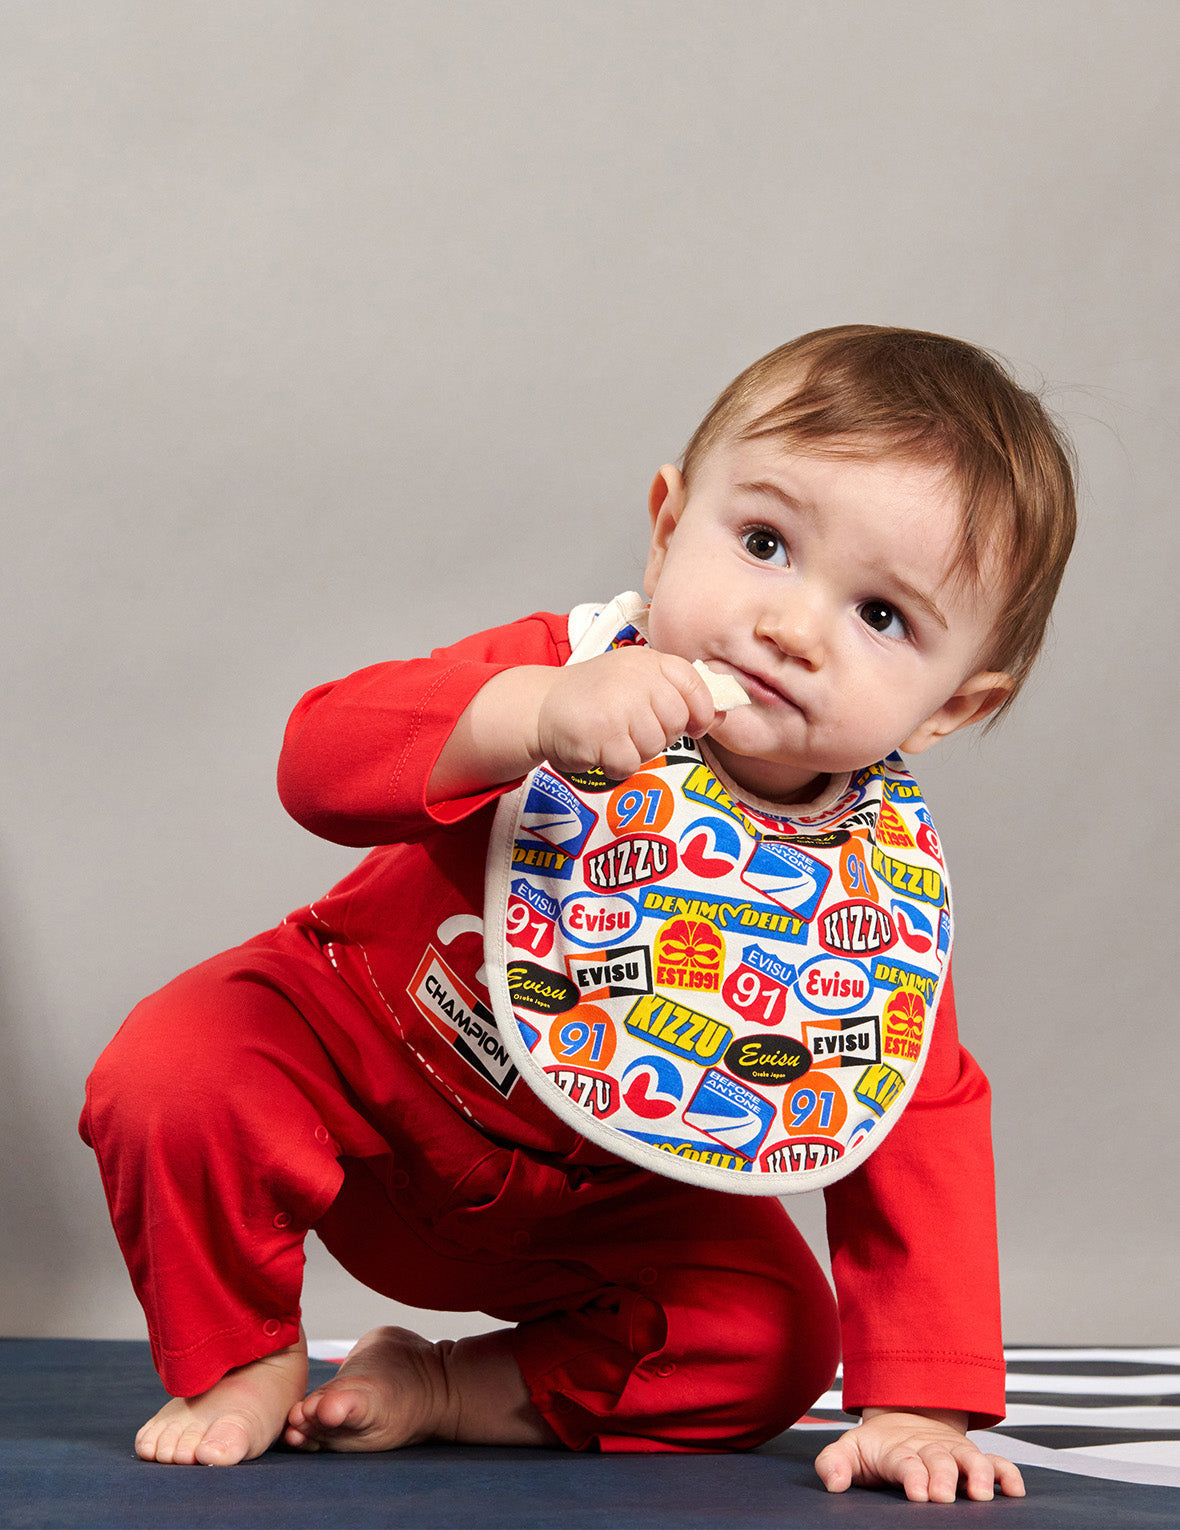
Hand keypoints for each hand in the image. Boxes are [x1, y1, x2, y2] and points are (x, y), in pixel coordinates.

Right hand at [535, 646, 716, 780]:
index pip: (696, 686)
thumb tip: (724, 714)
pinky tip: (600, 750)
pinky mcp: (602, 733)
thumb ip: (678, 694)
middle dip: (660, 735)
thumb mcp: (638, 680)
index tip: (691, 723)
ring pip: (654, 746)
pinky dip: (616, 766)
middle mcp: (636, 677)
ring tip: (612, 736)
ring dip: (635, 751)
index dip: (700, 712)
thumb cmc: (595, 697)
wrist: (540, 705)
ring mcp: (618, 704)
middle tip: (632, 729)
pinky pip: (630, 764)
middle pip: (676, 721)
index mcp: (649, 661)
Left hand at [814, 1408, 1025, 1502]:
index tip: (918, 1493)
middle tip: (944, 1496)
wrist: (901, 1419)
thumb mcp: (849, 1451)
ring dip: (979, 1474)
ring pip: (971, 1459)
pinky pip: (996, 1463)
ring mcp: (953, 1453)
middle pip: (940, 1461)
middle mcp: (929, 1450)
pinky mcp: (972, 1459)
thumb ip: (835, 1464)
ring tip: (981, 1495)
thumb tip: (832, 1483)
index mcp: (898, 1450)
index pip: (906, 1461)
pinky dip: (1007, 1474)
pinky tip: (1015, 1491)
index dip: (913, 1475)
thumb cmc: (875, 1447)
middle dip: (943, 1477)